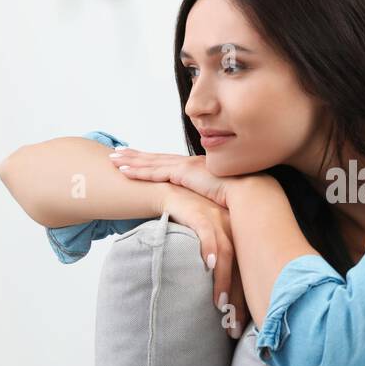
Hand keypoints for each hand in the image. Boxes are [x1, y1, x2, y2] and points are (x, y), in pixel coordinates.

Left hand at [110, 149, 234, 207]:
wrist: (251, 192)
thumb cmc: (242, 199)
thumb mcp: (222, 197)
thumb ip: (210, 201)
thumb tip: (208, 212)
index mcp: (198, 168)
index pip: (169, 163)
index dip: (152, 160)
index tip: (138, 158)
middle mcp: (189, 163)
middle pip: (156, 159)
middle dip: (136, 156)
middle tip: (117, 153)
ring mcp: (185, 166)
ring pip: (151, 163)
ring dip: (130, 161)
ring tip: (113, 159)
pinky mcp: (183, 173)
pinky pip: (154, 173)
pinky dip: (137, 171)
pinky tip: (123, 172)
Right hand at [152, 182, 248, 339]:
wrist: (156, 192)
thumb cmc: (179, 225)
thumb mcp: (202, 247)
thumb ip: (214, 271)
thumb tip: (220, 309)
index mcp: (240, 236)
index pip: (249, 274)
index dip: (246, 302)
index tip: (241, 329)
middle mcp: (234, 225)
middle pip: (244, 267)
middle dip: (239, 300)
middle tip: (234, 329)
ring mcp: (216, 216)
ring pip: (228, 253)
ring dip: (224, 282)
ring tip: (221, 308)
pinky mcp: (197, 209)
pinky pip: (207, 231)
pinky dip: (209, 250)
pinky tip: (209, 268)